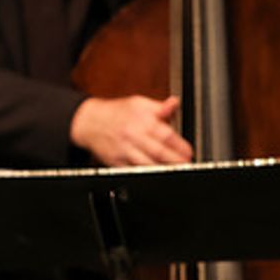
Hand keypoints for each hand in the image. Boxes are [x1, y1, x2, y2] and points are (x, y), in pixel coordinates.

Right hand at [69, 95, 193, 166]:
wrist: (90, 122)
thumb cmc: (116, 113)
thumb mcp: (139, 103)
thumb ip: (159, 107)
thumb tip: (174, 103)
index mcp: (141, 121)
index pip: (166, 135)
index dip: (180, 146)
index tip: (189, 152)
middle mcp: (133, 136)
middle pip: (158, 152)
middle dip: (175, 161)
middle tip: (186, 166)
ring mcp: (124, 151)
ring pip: (146, 164)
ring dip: (162, 170)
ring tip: (174, 173)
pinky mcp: (116, 162)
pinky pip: (132, 171)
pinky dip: (144, 175)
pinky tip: (154, 176)